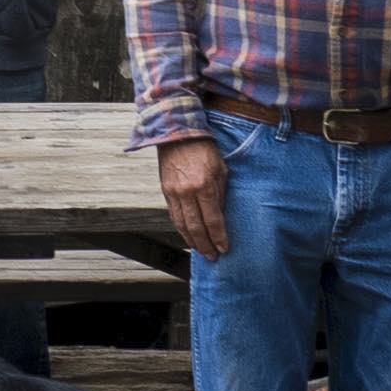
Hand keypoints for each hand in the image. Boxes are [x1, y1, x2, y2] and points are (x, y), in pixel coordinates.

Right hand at [154, 134, 231, 260]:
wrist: (178, 133)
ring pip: (181, 224)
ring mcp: (173, 192)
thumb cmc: (204, 150)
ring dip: (192, 240)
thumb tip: (221, 216)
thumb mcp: (220, 170)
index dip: (219, 237)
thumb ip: (221, 194)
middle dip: (205, 245)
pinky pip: (173, 215)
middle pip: (196, 227)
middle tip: (213, 256)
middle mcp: (186, 192)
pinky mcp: (165, 191)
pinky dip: (181, 228)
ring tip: (201, 250)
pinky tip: (188, 236)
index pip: (213, 219)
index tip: (225, 248)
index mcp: (203, 185)